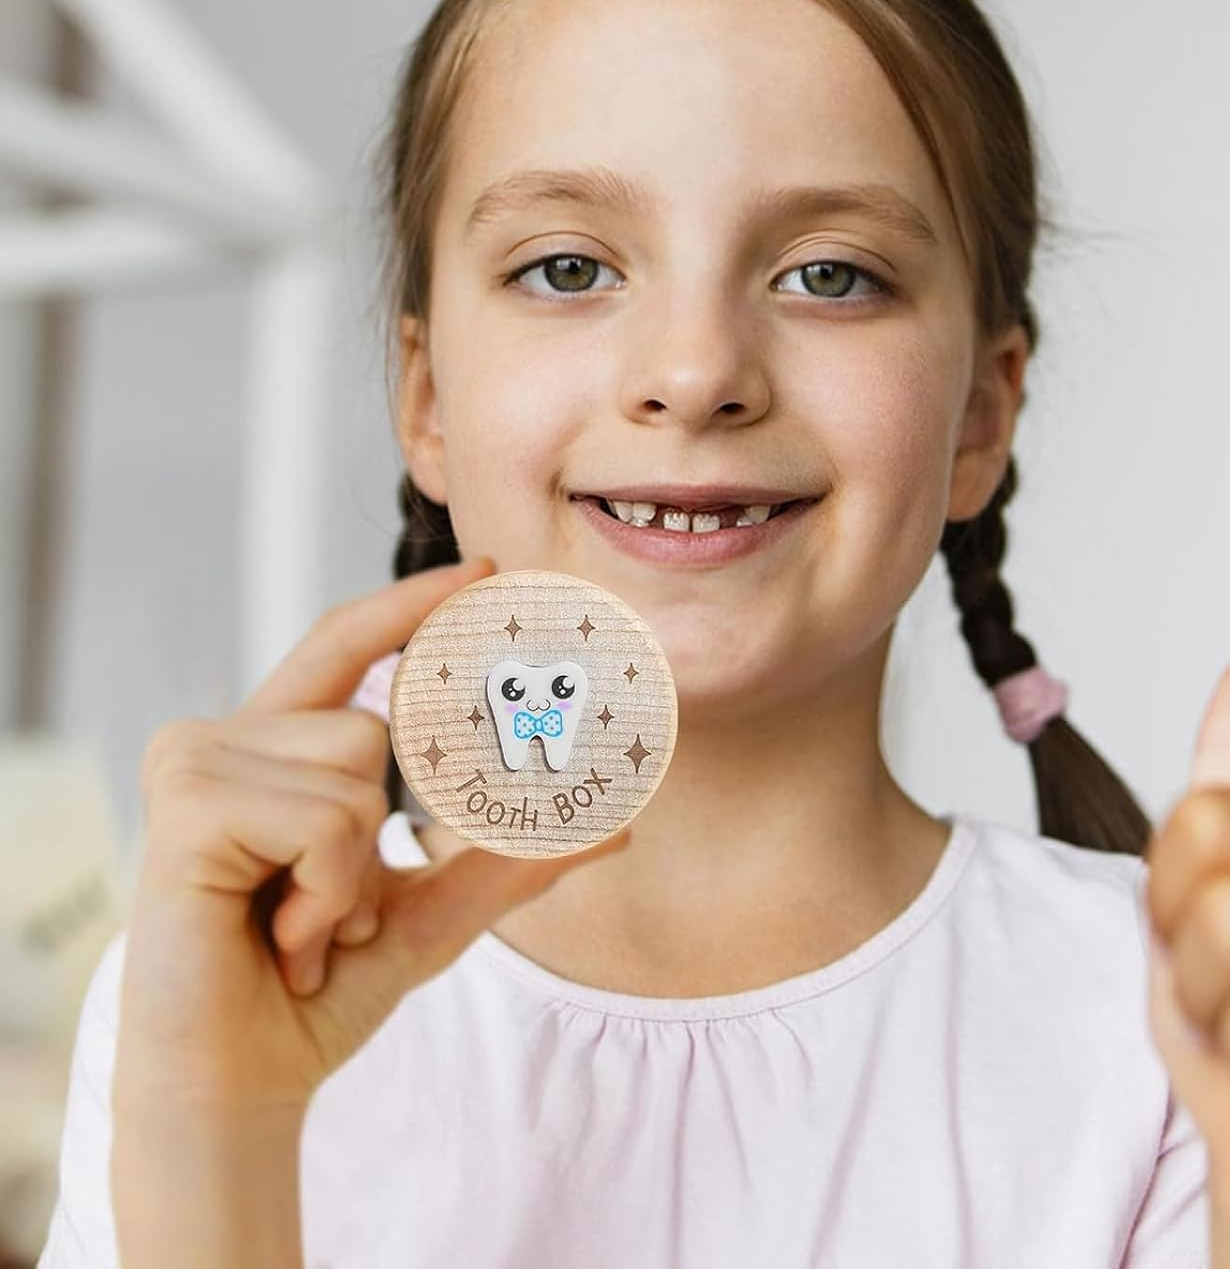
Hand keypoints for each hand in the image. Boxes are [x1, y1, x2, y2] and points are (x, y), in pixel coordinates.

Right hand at [115, 555, 630, 1120]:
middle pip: (376, 722)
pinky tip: (280, 938)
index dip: (409, 605)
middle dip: (377, 834)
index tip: (484, 570)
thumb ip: (513, 857)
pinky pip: (330, 818)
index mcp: (270, 751)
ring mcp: (193, 762)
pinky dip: (332, 892)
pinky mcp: (183, 803)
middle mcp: (220, 740)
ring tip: (299, 929)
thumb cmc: (318, 992)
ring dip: (355, 876)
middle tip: (322, 916)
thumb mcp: (433, 911)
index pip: (343, 646)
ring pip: (360, 767)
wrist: (241, 1085)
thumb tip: (619, 823)